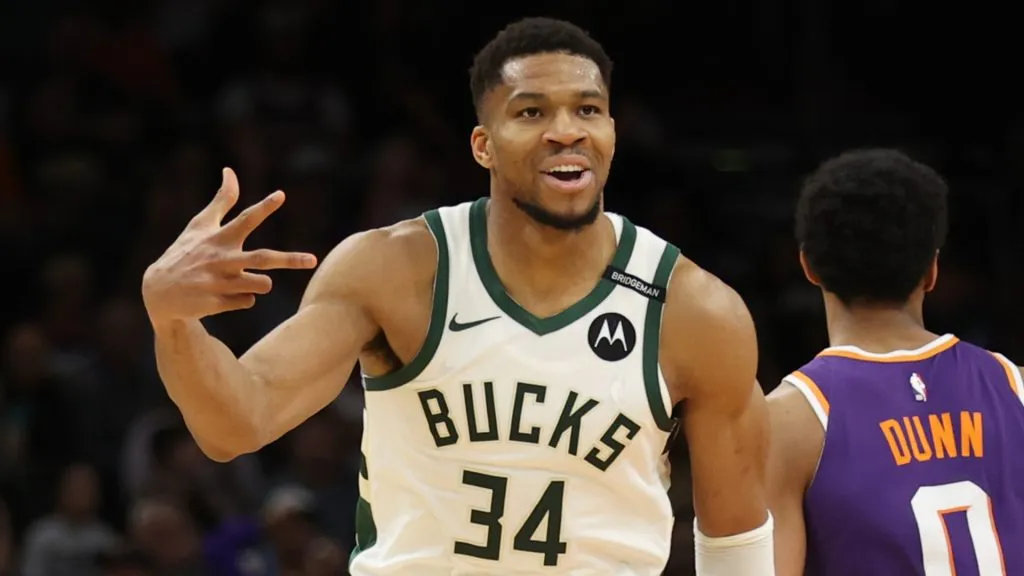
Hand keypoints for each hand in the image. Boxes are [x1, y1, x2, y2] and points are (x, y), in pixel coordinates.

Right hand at [142, 168, 316, 324]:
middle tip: (313, 260)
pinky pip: (248, 302)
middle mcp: (220, 259)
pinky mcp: (216, 303)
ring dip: (262, 283)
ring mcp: (218, 282)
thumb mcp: (200, 226)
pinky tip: (225, 295)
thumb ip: (222, 201)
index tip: (281, 195)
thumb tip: (230, 170)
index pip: (245, 219)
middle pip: (262, 258)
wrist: (159, 292)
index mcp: (218, 238)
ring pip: (261, 284)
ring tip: (246, 281)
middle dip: (290, 260)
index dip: (264, 207)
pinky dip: (244, 299)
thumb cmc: (185, 253)